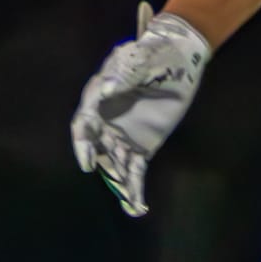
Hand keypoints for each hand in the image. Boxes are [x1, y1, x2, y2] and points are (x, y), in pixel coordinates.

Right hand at [69, 3, 209, 216]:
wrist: (178, 58)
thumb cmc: (154, 54)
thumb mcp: (141, 57)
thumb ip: (124, 73)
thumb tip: (104, 89)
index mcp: (99, 98)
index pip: (84, 123)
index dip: (82, 144)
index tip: (89, 161)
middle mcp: (106, 122)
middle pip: (95, 148)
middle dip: (100, 166)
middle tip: (111, 181)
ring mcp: (122, 137)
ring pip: (115, 164)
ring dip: (119, 184)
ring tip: (131, 204)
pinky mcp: (141, 147)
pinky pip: (134, 171)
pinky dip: (134, 189)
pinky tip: (137, 207)